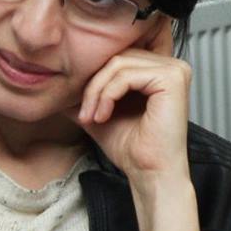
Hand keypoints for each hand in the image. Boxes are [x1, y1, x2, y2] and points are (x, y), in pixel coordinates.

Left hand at [77, 19, 202, 230]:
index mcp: (160, 70)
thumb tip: (55, 78)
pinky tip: (103, 116)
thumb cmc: (132, 148)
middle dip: (92, 85)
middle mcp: (172, 65)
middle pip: (117, 57)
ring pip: (118, 64)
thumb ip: (86, 93)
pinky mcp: (172, 79)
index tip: (81, 108)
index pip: (118, 56)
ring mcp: (175, 70)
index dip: (93, 78)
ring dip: (96, 92)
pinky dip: (107, 95)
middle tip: (84, 114)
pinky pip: (126, 75)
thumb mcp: (100, 112)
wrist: (149, 173)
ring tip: (92, 117)